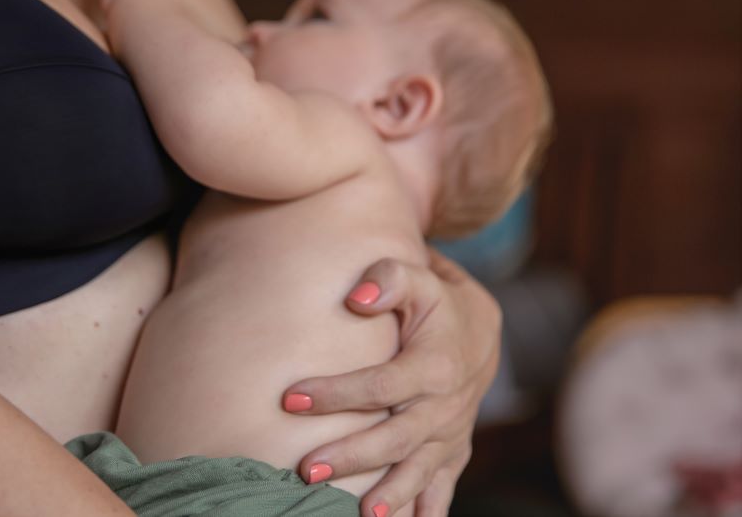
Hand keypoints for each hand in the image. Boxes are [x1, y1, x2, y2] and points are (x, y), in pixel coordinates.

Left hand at [281, 249, 501, 516]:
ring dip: (390, 495)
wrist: (483, 333)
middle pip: (396, 439)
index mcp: (435, 366)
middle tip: (305, 470)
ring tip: (360, 516)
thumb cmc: (438, 303)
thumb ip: (389, 279)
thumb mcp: (420, 280)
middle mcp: (445, 406)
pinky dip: (425, 510)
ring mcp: (450, 434)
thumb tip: (354, 299)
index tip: (290, 399)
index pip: (381, 386)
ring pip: (418, 470)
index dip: (337, 394)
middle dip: (351, 457)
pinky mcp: (452, 452)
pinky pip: (441, 487)